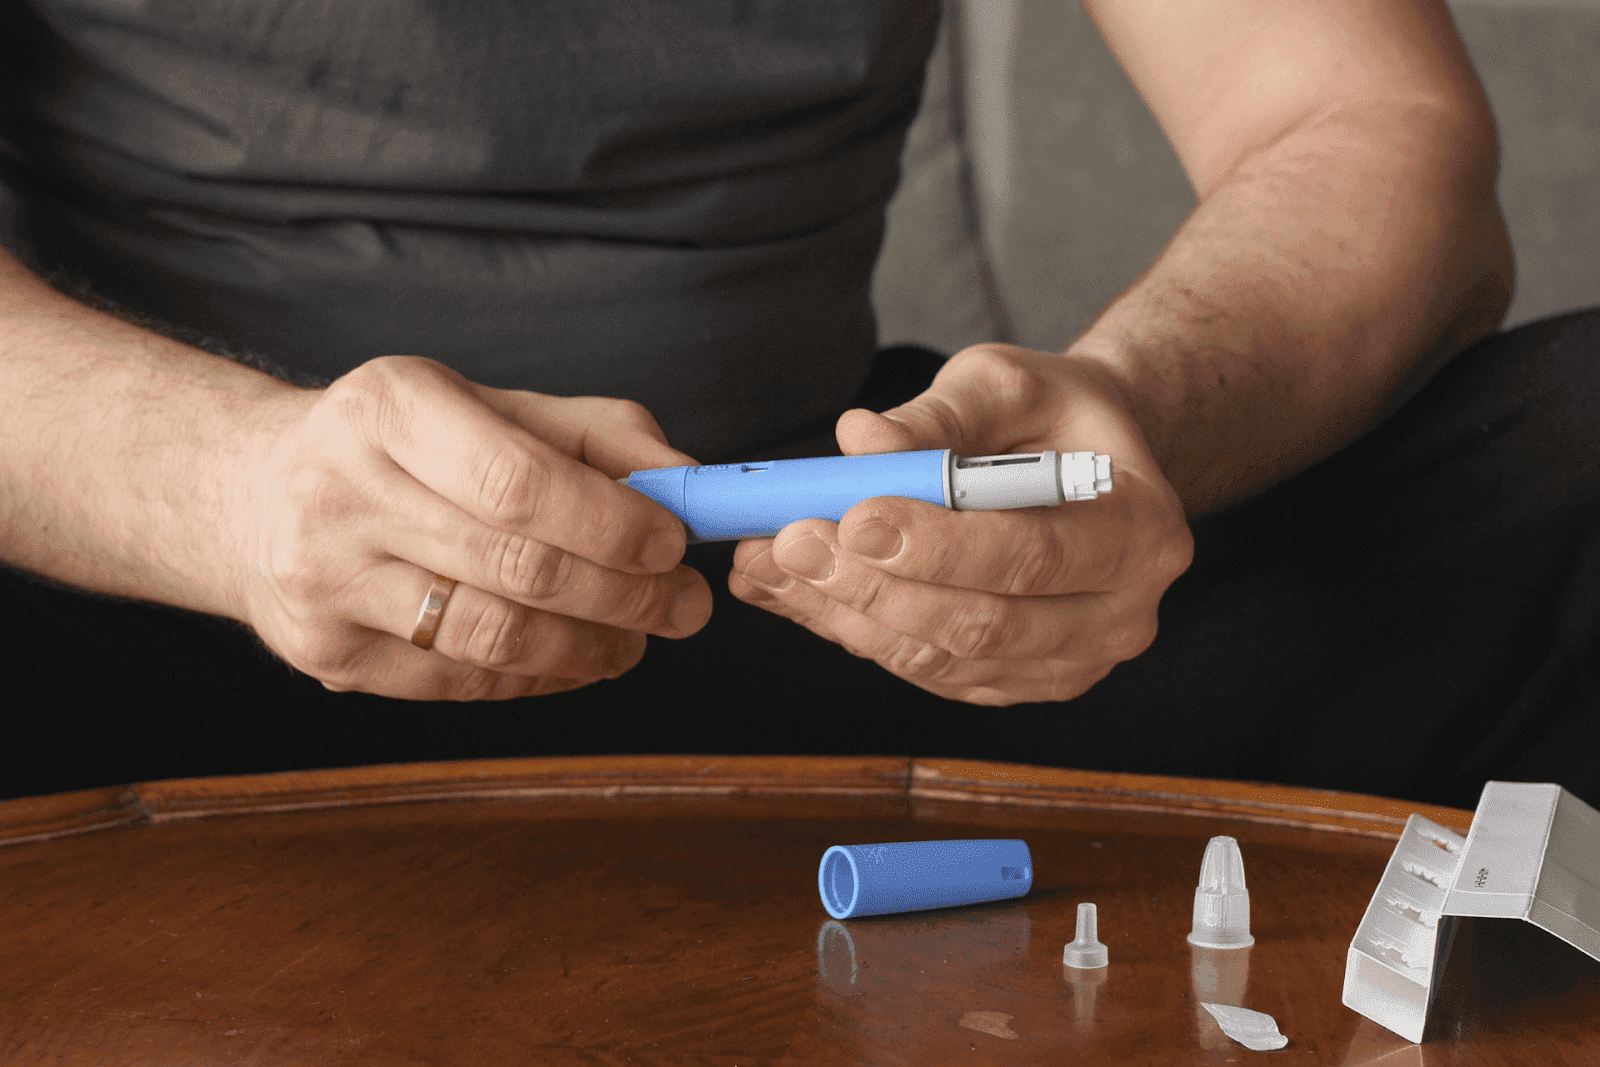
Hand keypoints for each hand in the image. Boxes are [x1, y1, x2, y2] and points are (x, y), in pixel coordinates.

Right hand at [227, 356, 711, 699]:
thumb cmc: (405, 446)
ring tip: (637, 640)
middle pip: (516, 567)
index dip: (611, 525)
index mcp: (390, 407)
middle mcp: (341, 491)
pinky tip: (573, 659)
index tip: (674, 546)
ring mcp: (324, 581)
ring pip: (492, 638)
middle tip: (684, 607)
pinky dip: (537, 678)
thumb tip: (690, 485)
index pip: (519, 482)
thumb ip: (600, 437)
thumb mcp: (493, 407)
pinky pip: (459, 683)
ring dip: (590, 649)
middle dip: (625, 597)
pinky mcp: (324, 653)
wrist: (255, 493)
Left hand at [728, 344, 1191, 704]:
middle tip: (791, 540)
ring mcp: (1069, 663)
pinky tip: (793, 590)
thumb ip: (937, 415)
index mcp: (1141, 532)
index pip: (1033, 554)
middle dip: (874, 586)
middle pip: (983, 622)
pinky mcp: (1014, 683)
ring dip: (846, 615)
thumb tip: (856, 441)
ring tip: (770, 562)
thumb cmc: (1051, 415)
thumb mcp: (1006, 383)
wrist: (1081, 461)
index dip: (939, 544)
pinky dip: (852, 631)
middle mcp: (1119, 615)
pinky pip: (925, 671)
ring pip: (943, 660)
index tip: (854, 516)